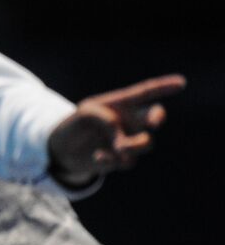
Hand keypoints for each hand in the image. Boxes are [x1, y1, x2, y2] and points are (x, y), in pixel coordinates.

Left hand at [48, 74, 185, 183]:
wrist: (63, 150)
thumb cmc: (75, 125)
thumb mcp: (83, 115)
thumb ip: (103, 119)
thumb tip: (121, 138)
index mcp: (120, 103)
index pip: (145, 92)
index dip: (164, 87)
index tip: (181, 82)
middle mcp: (130, 120)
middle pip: (154, 115)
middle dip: (157, 117)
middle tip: (153, 122)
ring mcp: (129, 139)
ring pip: (146, 142)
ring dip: (133, 145)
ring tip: (118, 146)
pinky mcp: (124, 158)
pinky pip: (128, 161)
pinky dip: (112, 159)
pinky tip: (98, 156)